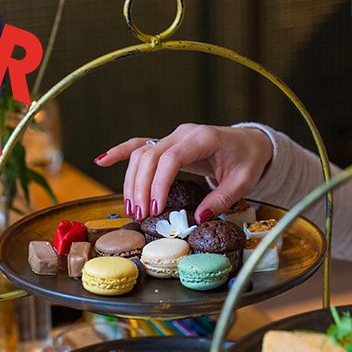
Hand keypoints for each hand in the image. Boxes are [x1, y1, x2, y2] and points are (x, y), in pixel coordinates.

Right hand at [95, 124, 273, 222]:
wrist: (249, 142)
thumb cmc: (248, 160)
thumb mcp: (243, 182)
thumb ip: (222, 199)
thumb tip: (198, 218)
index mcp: (203, 138)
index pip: (171, 157)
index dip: (158, 182)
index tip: (155, 207)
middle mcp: (183, 134)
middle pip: (150, 155)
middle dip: (140, 186)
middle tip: (139, 214)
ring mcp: (173, 136)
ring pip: (141, 153)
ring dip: (132, 180)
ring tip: (131, 208)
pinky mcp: (168, 143)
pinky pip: (140, 145)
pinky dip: (120, 152)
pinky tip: (101, 160)